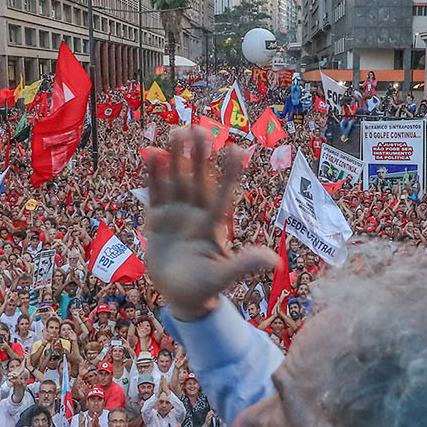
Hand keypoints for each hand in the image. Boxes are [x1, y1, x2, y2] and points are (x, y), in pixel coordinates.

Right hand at [143, 128, 277, 320]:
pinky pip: (155, 193)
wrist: (181, 297)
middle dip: (199, 155)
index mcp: (214, 225)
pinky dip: (153, 176)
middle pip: (198, 179)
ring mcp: (175, 214)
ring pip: (176, 180)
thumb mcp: (224, 276)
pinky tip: (153, 154)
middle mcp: (196, 214)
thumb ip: (244, 265)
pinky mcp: (156, 220)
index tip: (236, 149)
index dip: (229, 173)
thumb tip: (274, 261)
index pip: (223, 194)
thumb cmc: (206, 288)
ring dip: (176, 158)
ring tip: (177, 132)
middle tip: (200, 128)